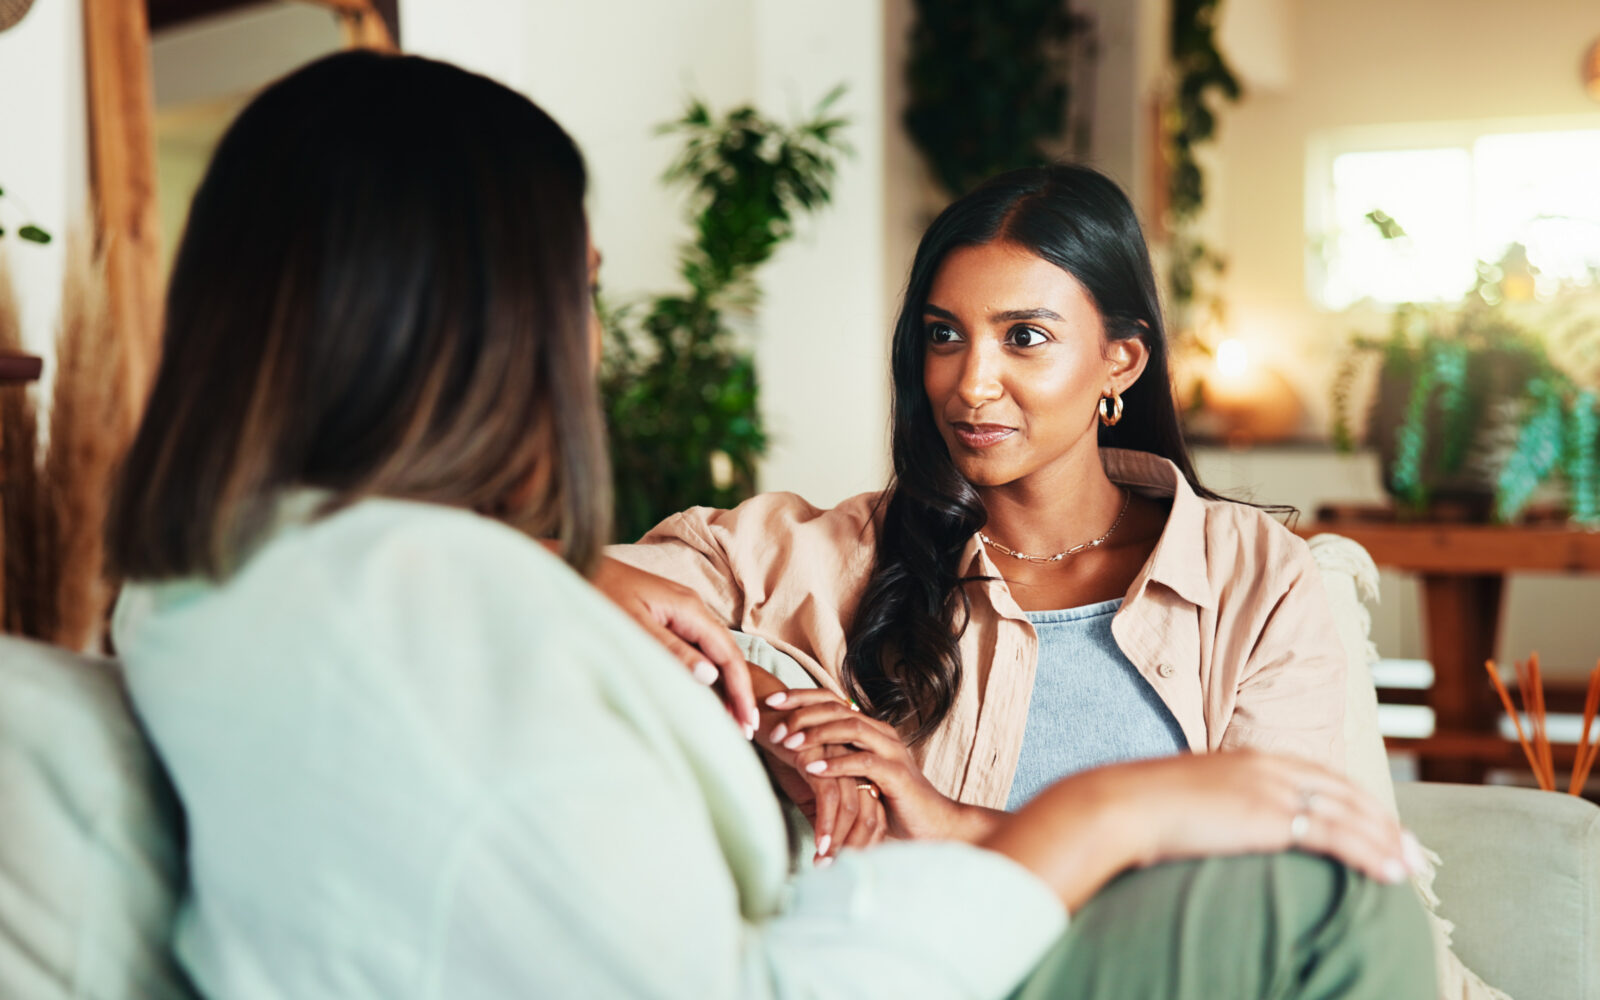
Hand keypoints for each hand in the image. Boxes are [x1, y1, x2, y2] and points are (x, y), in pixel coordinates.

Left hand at [591, 557, 756, 735]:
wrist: (575, 563)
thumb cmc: (599, 592)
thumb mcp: (634, 625)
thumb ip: (670, 650)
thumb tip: (709, 676)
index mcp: (689, 609)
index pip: (728, 655)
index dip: (741, 690)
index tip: (747, 721)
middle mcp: (691, 608)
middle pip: (726, 654)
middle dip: (739, 692)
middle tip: (745, 730)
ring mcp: (680, 612)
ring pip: (713, 652)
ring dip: (724, 685)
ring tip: (731, 718)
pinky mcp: (667, 617)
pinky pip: (696, 648)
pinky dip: (706, 673)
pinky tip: (705, 692)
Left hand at [763, 689, 997, 842]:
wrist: (931, 825)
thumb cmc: (890, 804)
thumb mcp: (856, 778)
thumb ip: (834, 760)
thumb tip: (793, 752)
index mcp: (870, 729)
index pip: (831, 700)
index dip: (800, 697)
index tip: (770, 702)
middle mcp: (881, 733)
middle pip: (837, 707)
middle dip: (801, 712)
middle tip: (773, 724)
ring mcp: (891, 751)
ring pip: (851, 727)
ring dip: (817, 733)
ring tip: (788, 743)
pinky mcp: (897, 774)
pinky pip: (864, 762)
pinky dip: (836, 764)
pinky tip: (811, 769)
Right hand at [763, 740, 887, 864]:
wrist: (766, 719)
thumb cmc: (786, 751)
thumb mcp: (807, 786)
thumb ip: (821, 808)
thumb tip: (828, 842)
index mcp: (859, 771)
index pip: (874, 815)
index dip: (865, 843)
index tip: (853, 867)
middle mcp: (856, 765)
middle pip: (870, 815)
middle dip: (857, 848)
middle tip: (841, 873)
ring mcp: (841, 760)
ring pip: (852, 809)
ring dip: (840, 841)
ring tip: (826, 865)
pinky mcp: (820, 758)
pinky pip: (829, 797)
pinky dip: (826, 824)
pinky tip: (819, 845)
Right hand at [982, 751, 1424, 911]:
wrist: (1120, 805)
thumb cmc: (1140, 808)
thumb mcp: (1188, 798)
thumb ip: (1215, 805)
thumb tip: (1217, 827)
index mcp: (1249, 757)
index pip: (1318, 777)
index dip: (1354, 801)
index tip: (1377, 822)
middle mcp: (1269, 766)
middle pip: (1344, 793)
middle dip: (1383, 822)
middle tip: (1412, 849)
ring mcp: (1273, 789)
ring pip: (1350, 814)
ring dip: (1388, 841)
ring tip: (1413, 867)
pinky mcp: (1272, 817)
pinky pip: (1338, 837)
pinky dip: (1373, 854)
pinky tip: (1392, 873)